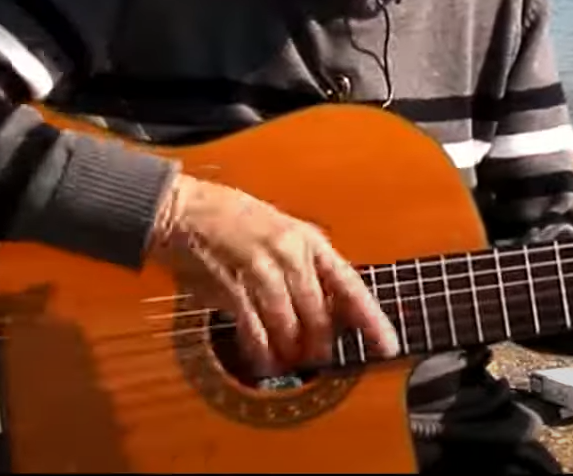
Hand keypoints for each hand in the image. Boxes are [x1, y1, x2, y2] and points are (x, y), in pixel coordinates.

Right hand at [147, 174, 399, 376]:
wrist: (184, 209)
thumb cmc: (234, 222)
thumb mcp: (282, 234)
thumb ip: (306, 269)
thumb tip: (331, 311)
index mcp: (309, 240)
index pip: (350, 285)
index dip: (371, 318)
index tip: (387, 344)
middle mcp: (290, 252)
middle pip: (319, 313)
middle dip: (320, 344)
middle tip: (318, 359)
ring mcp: (261, 267)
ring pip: (289, 324)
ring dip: (290, 350)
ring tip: (289, 363)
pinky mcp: (231, 283)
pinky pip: (254, 327)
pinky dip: (260, 350)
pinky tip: (262, 360)